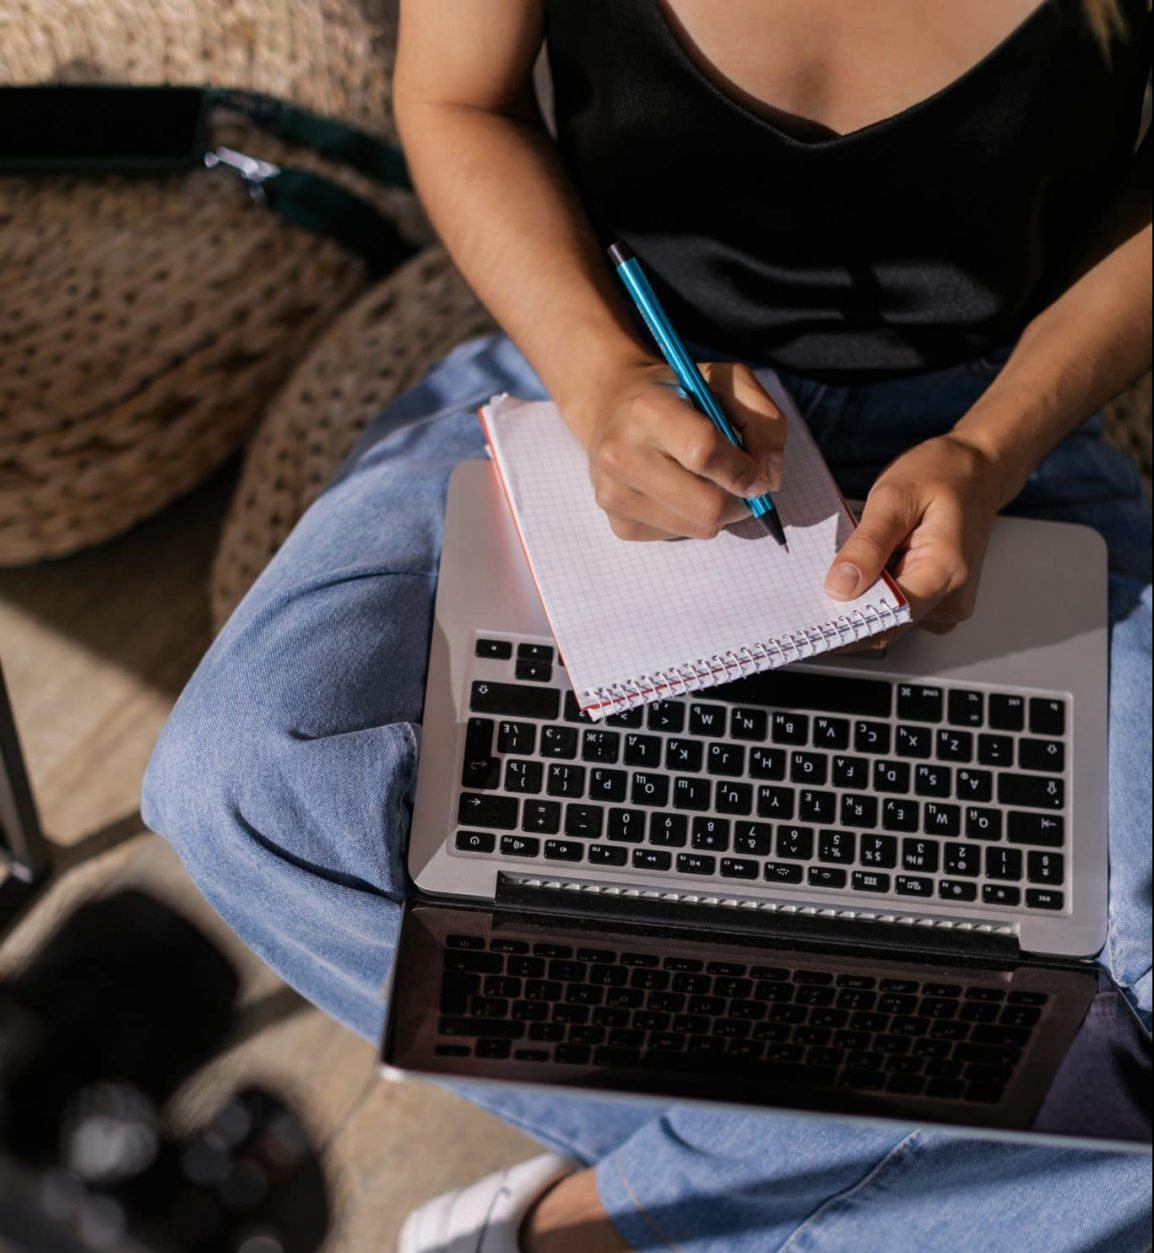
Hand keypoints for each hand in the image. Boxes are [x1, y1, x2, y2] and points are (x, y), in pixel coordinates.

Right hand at [577, 361, 788, 540]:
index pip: (704, 453)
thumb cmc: (680, 394)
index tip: (757, 470)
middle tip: (740, 482)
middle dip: (739, 499)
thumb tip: (768, 481)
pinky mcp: (619, 524)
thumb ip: (764, 422)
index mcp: (647, 410)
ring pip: (700, 528)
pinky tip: (678, 490)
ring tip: (703, 478)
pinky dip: (693, 518)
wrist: (613, 407)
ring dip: (719, 509)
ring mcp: (614, 495)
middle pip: (708, 507)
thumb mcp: (728, 383)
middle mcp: (621, 456)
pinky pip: (681, 537)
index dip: (742, 468)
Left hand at [825, 433, 1013, 642]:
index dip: (845, 625)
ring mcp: (949, 603)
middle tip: (819, 582)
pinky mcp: (941, 600)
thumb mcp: (893, 497)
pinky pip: (901, 608)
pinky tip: (875, 565)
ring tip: (857, 560)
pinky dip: (880, 592)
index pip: (886, 621)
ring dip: (865, 598)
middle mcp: (953, 598)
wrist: (978, 468)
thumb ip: (867, 545)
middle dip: (850, 610)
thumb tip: (840, 588)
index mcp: (944, 571)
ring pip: (891, 619)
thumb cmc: (943, 474)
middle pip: (887, 625)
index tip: (812, 620)